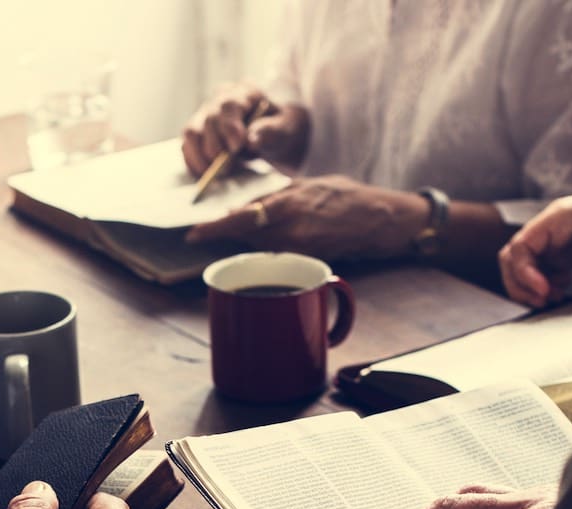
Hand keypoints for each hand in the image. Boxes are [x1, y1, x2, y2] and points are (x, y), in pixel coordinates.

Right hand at [182, 83, 308, 176]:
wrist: (278, 137)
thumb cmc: (283, 129)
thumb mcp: (286, 129)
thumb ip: (270, 131)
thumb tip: (250, 140)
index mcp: (245, 92)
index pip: (229, 105)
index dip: (229, 127)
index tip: (237, 147)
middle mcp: (221, 99)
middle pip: (208, 119)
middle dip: (215, 147)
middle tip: (227, 168)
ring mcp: (206, 115)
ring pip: (191, 132)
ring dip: (199, 157)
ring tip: (214, 174)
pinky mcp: (198, 133)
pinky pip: (187, 147)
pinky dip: (193, 162)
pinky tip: (205, 175)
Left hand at [186, 175, 427, 259]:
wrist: (380, 219)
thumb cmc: (344, 196)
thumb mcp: (306, 185)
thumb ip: (274, 196)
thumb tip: (243, 206)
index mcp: (288, 205)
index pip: (241, 219)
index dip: (214, 229)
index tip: (191, 234)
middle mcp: (291, 231)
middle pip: (245, 236)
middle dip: (226, 233)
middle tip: (206, 230)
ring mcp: (300, 249)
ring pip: (258, 247)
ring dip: (246, 240)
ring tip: (237, 231)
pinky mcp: (307, 261)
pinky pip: (276, 256)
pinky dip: (266, 248)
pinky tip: (266, 240)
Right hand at [498, 181, 571, 309]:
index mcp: (557, 218)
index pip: (521, 245)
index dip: (524, 271)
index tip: (545, 290)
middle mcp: (548, 229)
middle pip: (512, 258)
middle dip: (520, 283)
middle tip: (543, 301)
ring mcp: (552, 242)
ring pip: (521, 267)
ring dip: (529, 287)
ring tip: (553, 298)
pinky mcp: (560, 254)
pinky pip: (538, 273)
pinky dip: (542, 287)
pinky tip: (562, 290)